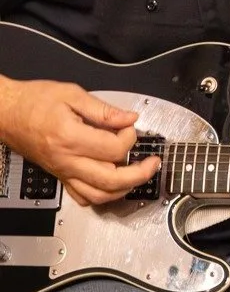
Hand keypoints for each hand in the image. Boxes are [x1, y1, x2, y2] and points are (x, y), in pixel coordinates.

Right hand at [0, 78, 158, 205]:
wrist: (5, 113)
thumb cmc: (33, 101)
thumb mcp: (71, 94)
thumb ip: (104, 109)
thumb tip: (130, 118)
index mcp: (70, 137)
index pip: (114, 149)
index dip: (130, 137)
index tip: (130, 126)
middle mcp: (67, 160)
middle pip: (111, 180)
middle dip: (140, 174)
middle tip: (153, 162)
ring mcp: (63, 172)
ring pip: (98, 195)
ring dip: (124, 189)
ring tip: (139, 175)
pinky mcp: (60, 176)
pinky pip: (82, 197)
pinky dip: (102, 196)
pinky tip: (114, 184)